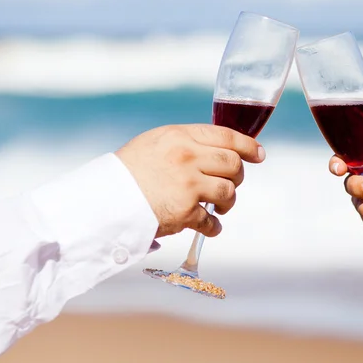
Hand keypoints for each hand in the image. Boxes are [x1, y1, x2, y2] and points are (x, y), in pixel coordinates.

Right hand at [116, 124, 265, 238]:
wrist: (103, 199)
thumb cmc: (128, 171)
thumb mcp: (156, 142)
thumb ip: (187, 142)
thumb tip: (219, 149)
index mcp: (180, 136)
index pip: (227, 136)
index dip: (248, 146)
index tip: (259, 154)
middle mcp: (187, 157)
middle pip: (233, 164)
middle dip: (238, 176)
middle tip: (231, 183)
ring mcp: (187, 184)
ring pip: (228, 192)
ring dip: (228, 202)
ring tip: (219, 206)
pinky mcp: (184, 212)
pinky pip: (212, 221)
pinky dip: (214, 226)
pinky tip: (211, 227)